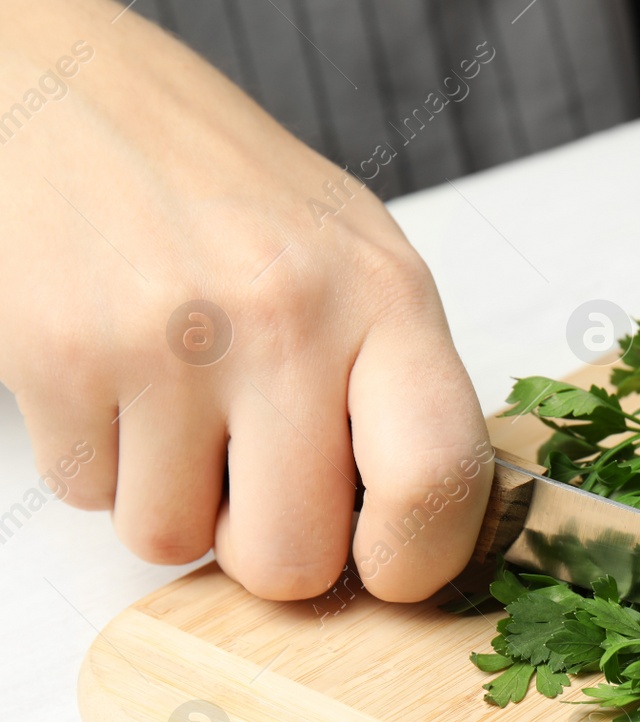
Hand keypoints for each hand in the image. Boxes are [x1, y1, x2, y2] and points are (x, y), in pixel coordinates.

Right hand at [0, 0, 490, 600]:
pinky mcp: (57, 357)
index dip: (414, 561)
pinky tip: (122, 380)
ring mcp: (167, 342)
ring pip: (173, 544)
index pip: (437, 481)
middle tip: (260, 475)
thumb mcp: (365, 266)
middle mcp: (287, 319)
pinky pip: (89, 497)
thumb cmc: (236, 195)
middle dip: (269, 546)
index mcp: (388, 298)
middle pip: (290, 561)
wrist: (75, 97)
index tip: (387, 560)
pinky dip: (103, 460)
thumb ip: (403, 395)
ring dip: (175, 500)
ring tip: (182, 404)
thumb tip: (422, 532)